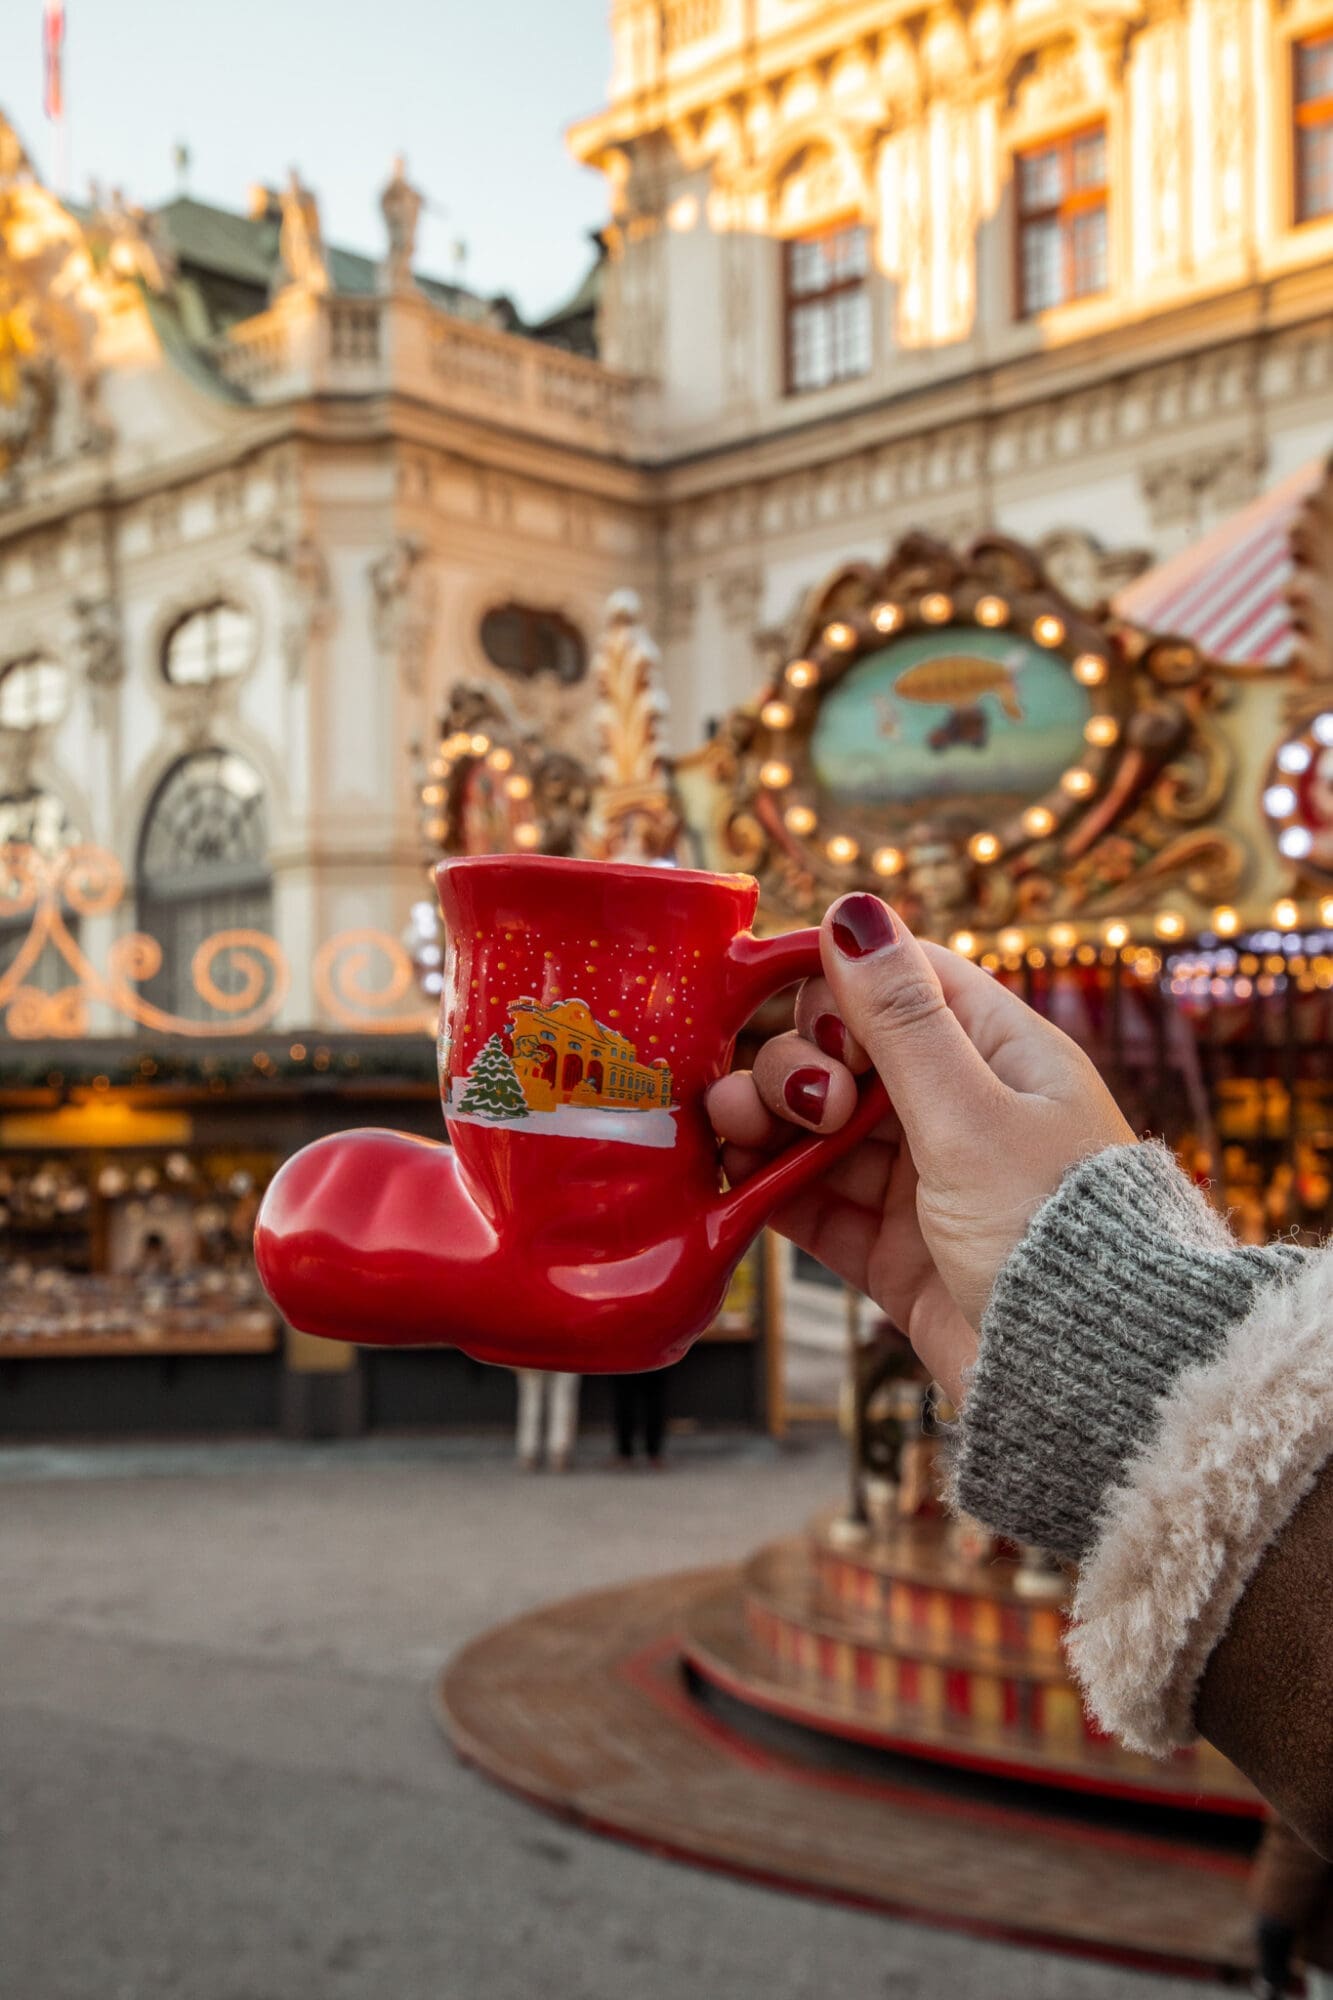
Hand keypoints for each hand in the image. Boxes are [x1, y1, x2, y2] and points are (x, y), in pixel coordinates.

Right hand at [706, 894, 1132, 1401]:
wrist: (1091, 1383)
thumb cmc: (1054, 1229)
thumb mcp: (970, 1114)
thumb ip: (899, 1019)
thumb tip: (852, 909)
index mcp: (1000, 1055)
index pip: (900, 983)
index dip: (831, 981)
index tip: (771, 995)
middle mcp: (961, 1110)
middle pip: (847, 1055)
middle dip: (793, 1064)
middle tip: (792, 1101)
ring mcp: (925, 1182)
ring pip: (821, 1130)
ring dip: (768, 1121)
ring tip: (729, 1131)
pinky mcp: (896, 1251)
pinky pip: (816, 1203)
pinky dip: (770, 1188)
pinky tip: (730, 1179)